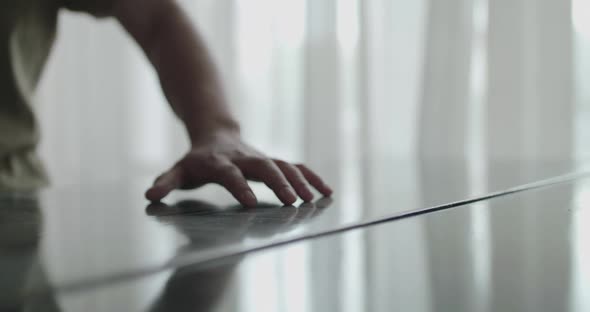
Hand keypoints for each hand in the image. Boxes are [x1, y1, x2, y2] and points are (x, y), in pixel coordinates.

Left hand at [145, 133, 332, 205]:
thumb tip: (149, 197)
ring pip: (284, 165)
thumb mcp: (178, 170)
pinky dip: (311, 177)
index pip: (230, 174)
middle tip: (293, 202)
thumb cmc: (196, 159)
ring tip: (315, 200)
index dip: (240, 186)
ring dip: (300, 181)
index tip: (251, 204)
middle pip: (265, 166)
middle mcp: (244, 158)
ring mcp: (261, 157)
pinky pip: (295, 167)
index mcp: (219, 161)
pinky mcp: (273, 160)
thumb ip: (166, 182)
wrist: (215, 133)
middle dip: (279, 183)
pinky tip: (326, 191)